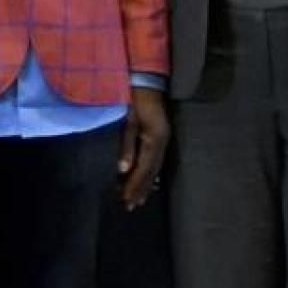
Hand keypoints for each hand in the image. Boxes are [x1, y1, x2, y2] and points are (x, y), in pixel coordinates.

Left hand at [118, 87, 168, 210]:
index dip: (135, 185)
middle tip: (131, 206)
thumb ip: (127, 146)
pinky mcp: (161, 136)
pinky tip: (149, 182)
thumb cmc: (134, 99)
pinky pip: (157, 160)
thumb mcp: (128, 121)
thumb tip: (123, 170)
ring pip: (155, 168)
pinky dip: (151, 174)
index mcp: (154, 139)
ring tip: (139, 200)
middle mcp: (162, 142)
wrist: (147, 81)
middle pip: (152, 172)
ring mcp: (164, 139)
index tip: (125, 199)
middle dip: (141, 189)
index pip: (144, 169)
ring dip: (147, 184)